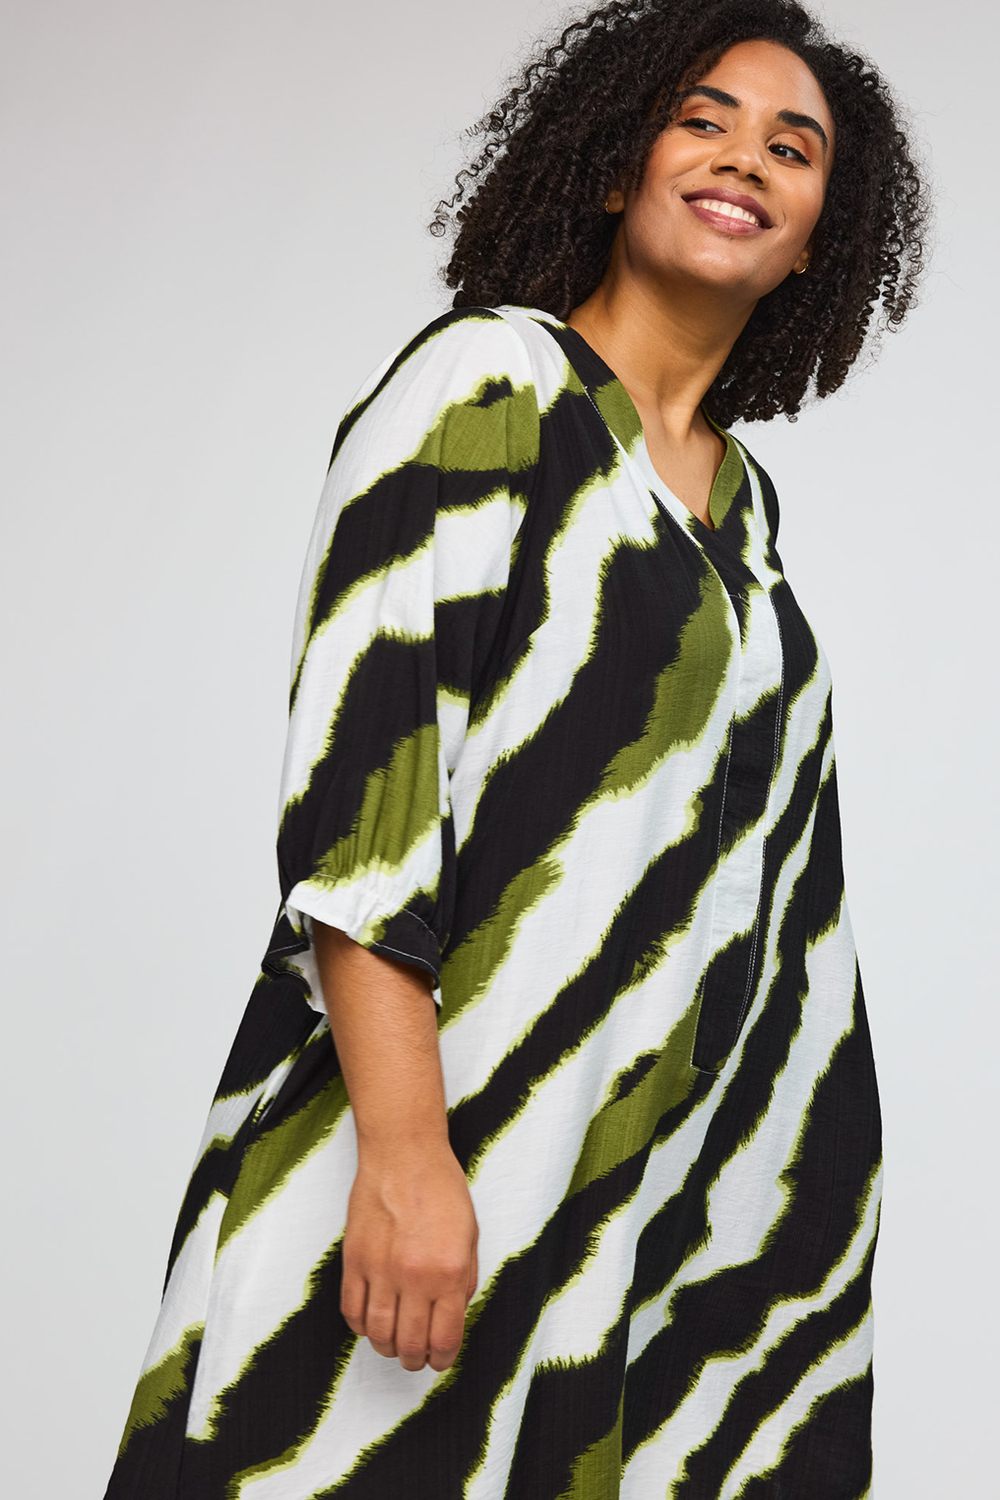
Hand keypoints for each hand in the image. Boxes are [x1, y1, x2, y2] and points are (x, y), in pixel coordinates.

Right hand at [340, 1138, 478, 1371]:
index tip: (440, 1362)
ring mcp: (381, 1269)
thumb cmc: (442, 1190)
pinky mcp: (354, 1260)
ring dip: (387, 1347)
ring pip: (378, 1333)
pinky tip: (370, 1323)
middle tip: (416, 1360)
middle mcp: (415, 1277)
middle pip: (410, 1343)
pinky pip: (352, 1310)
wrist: (404, 1154)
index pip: (444, 1339)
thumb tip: (451, 1318)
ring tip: (394, 1345)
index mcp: (450, 1272)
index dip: (442, 1359)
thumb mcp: (470, 1236)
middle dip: (415, 1360)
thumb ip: (464, 1281)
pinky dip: (360, 1326)